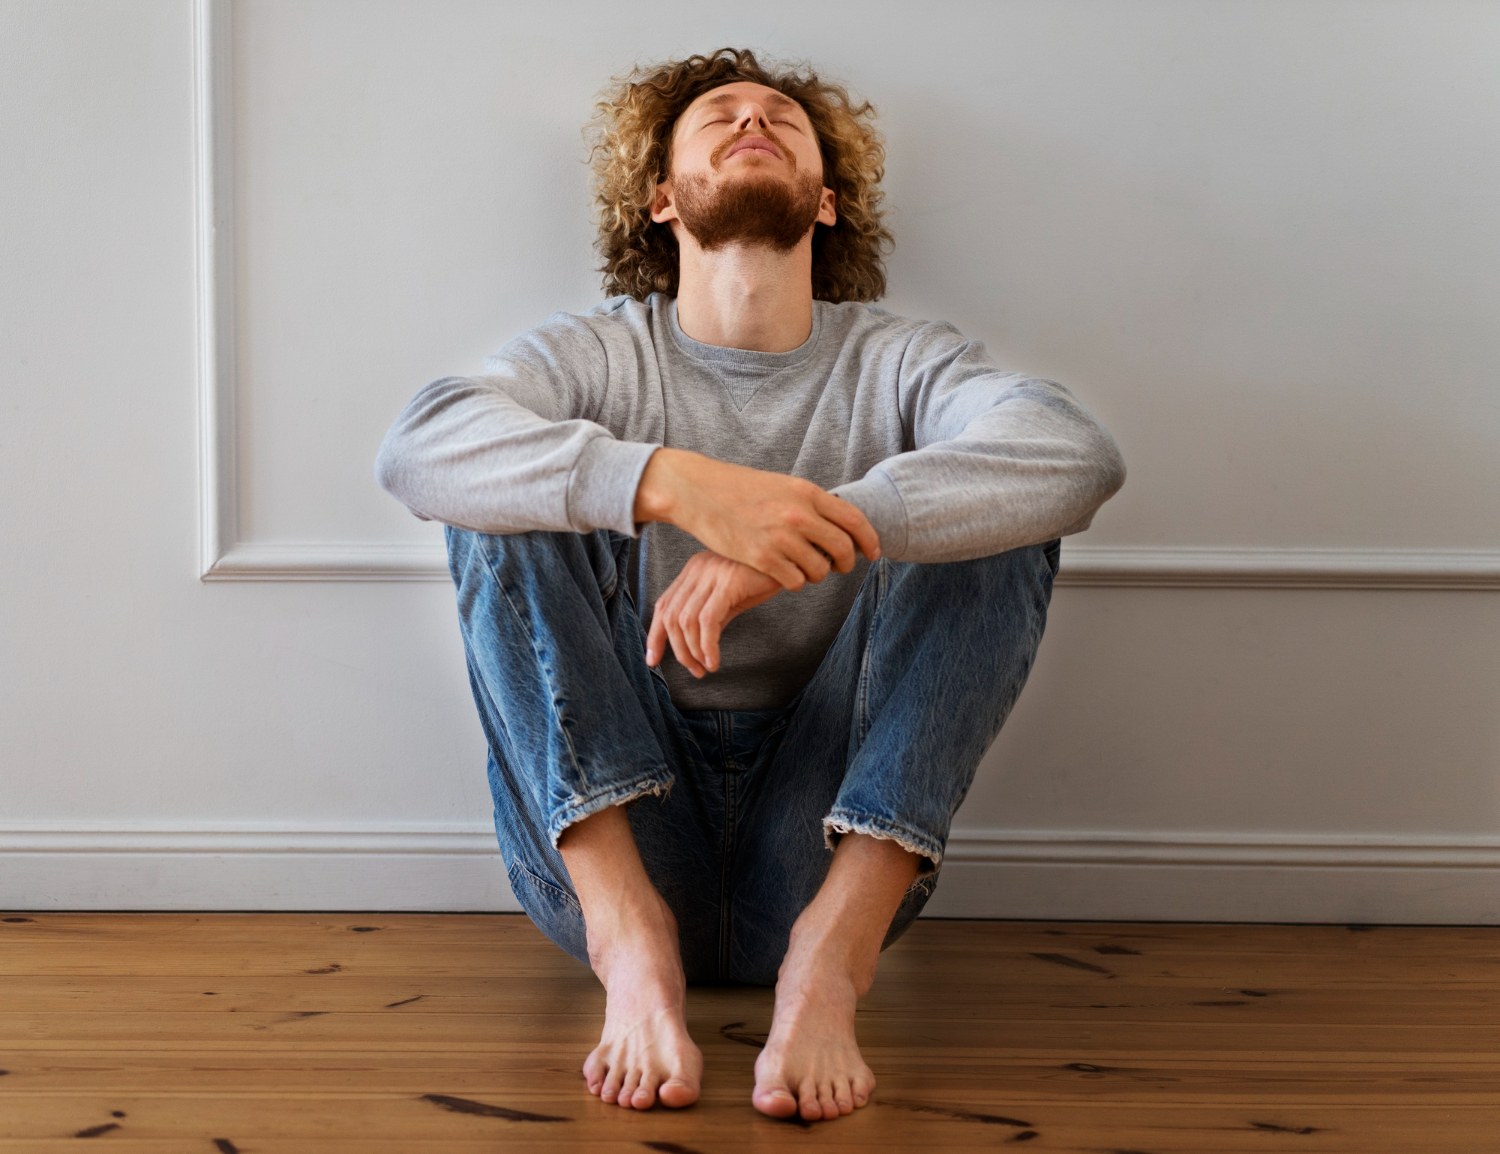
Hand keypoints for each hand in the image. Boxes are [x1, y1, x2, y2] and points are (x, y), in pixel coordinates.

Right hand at [633, 448, 879, 590]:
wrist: (700, 491)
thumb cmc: (740, 488)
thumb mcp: (782, 486)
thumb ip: (809, 504)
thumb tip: (837, 523)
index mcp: (807, 492)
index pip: (855, 520)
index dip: (869, 540)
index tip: (873, 553)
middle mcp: (798, 514)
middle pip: (843, 549)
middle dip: (846, 563)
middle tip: (839, 567)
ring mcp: (781, 537)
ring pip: (820, 571)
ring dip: (817, 575)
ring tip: (805, 569)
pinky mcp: (761, 558)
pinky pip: (795, 582)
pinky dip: (794, 583)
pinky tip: (785, 575)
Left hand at [646, 550, 782, 677]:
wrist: (790, 559)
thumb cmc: (763, 577)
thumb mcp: (730, 598)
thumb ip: (711, 617)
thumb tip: (697, 647)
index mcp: (693, 571)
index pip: (664, 605)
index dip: (654, 636)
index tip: (653, 660)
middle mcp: (697, 570)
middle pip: (671, 616)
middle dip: (679, 651)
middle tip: (695, 670)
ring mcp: (711, 574)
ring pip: (686, 621)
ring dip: (693, 651)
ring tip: (706, 667)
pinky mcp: (728, 582)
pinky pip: (708, 621)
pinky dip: (707, 646)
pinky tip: (714, 660)